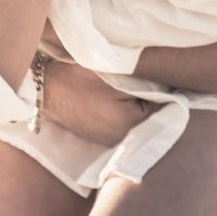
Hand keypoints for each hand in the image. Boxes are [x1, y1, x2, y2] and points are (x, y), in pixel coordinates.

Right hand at [41, 59, 159, 146]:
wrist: (44, 90)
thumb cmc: (79, 79)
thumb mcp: (117, 76)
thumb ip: (148, 82)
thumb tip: (173, 84)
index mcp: (132, 126)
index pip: (167, 108)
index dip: (169, 89)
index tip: (168, 74)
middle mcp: (124, 140)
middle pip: (154, 117)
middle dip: (156, 99)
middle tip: (153, 77)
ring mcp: (111, 140)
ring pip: (139, 120)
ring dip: (141, 105)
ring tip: (136, 85)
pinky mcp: (102, 136)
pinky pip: (124, 123)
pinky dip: (127, 110)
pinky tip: (121, 97)